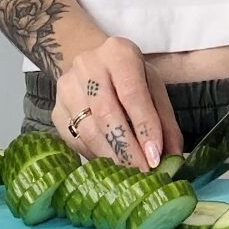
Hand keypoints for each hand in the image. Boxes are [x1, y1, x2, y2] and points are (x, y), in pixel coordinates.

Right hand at [50, 36, 182, 169]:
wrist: (92, 66)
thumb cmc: (129, 79)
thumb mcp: (152, 88)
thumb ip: (164, 121)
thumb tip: (172, 157)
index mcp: (118, 53)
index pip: (132, 93)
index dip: (144, 127)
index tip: (155, 157)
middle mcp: (87, 65)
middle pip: (106, 113)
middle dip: (127, 148)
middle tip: (143, 173)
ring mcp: (66, 88)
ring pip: (89, 130)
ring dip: (112, 158)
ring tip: (130, 175)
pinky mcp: (56, 111)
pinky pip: (76, 141)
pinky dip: (96, 156)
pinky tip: (111, 166)